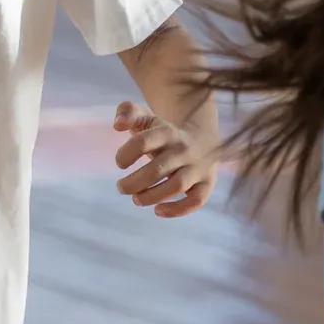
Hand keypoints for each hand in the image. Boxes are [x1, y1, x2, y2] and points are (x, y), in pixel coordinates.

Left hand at [114, 99, 217, 218]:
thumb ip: (127, 112)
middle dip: (133, 183)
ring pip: (176, 186)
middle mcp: (184, 149)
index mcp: (167, 132)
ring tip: (136, 199)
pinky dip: (177, 210)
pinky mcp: (206, 184)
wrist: (204, 138)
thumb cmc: (164, 133)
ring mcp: (198, 167)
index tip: (120, 162)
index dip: (126, 154)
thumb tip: (117, 125)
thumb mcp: (146, 118)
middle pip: (157, 169)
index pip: (143, 141)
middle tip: (121, 188)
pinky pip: (196, 200)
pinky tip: (158, 211)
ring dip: (151, 197)